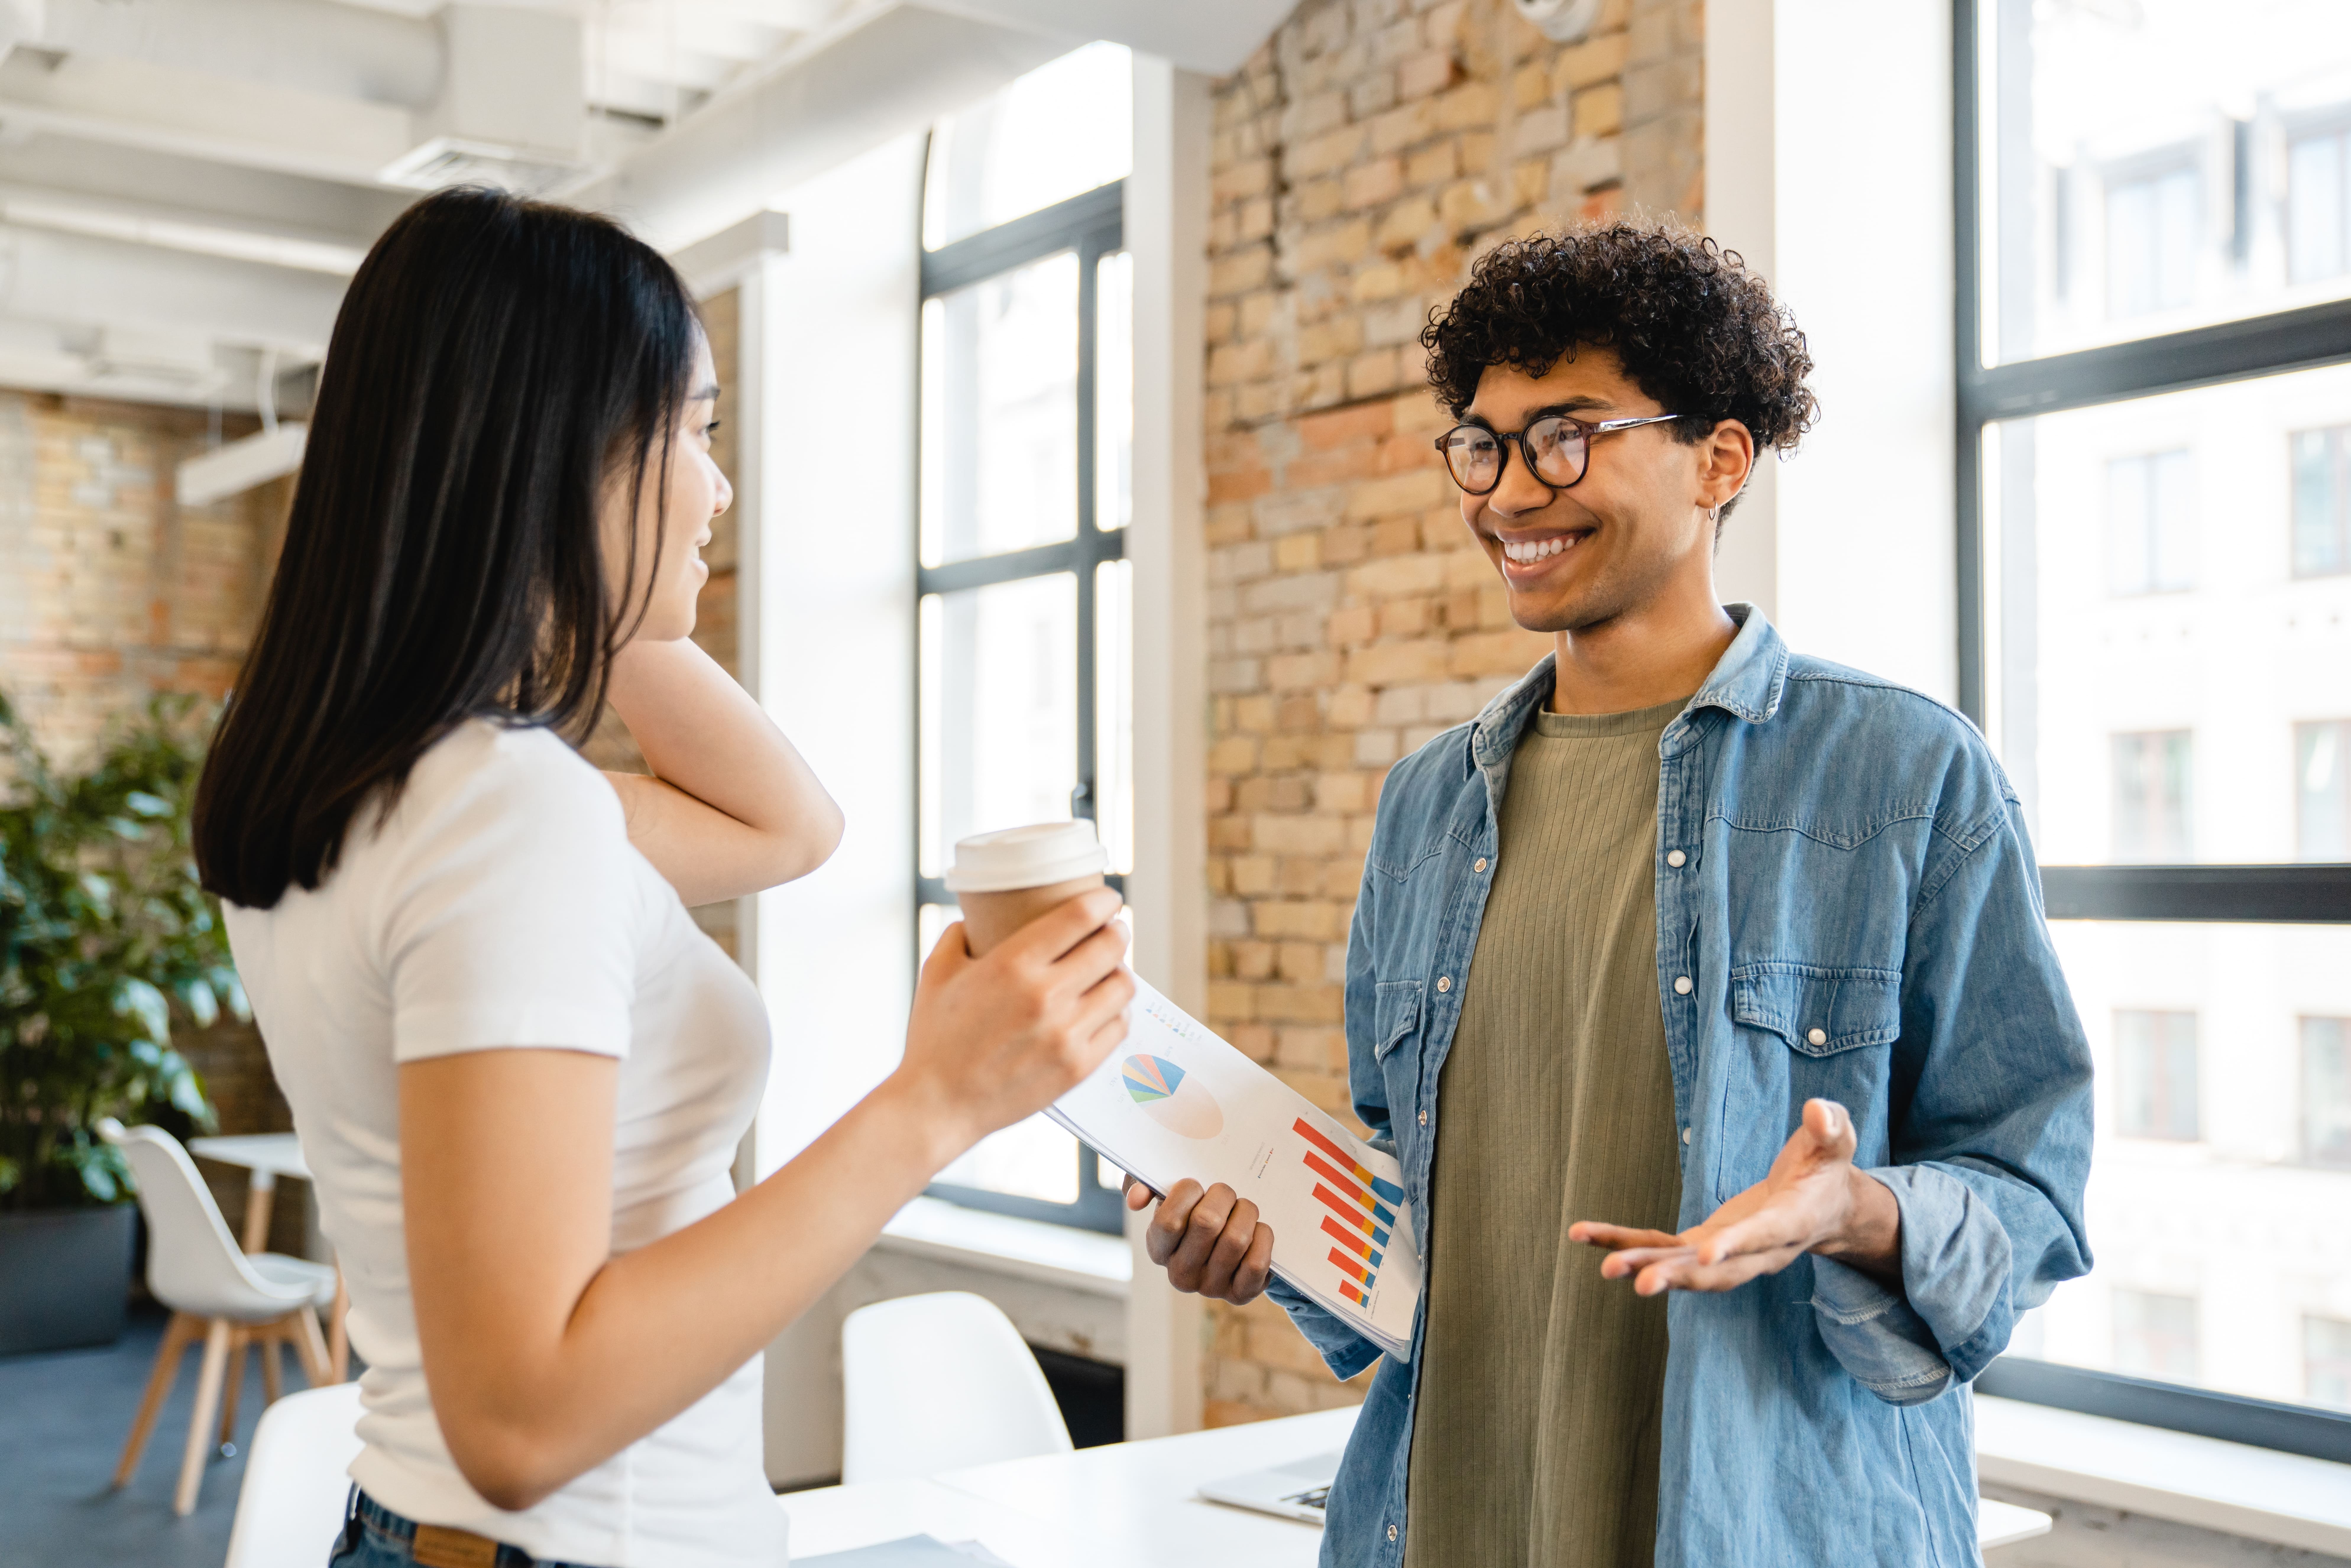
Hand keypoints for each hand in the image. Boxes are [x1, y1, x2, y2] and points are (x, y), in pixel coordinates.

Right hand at [892, 889, 1133, 1158]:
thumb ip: (957, 937)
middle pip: (1110, 947)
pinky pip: (1119, 1028)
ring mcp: (1066, 1034)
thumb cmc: (934, 1039)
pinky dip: (1117, 1013)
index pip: (1080, 916)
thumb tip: (973, 918)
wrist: (937, 1105)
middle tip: (1113, 930)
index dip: (1103, 902)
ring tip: (1110, 971)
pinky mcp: (1077, 1067)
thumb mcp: (936, 974)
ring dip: (1120, 973)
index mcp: (1012, 965)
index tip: (1107, 899)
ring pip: (1122, 988)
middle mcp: (1045, 996)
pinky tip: (1105, 1009)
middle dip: (1117, 932)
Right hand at [1126, 1176, 1273, 1303]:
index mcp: (1158, 1249)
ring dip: (1246, 1212)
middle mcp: (1180, 1274)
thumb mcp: (1166, 1194)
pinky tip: (1256, 1230)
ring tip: (1242, 1209)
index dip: (1187, 1192)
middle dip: (1222, 1195)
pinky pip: (1256, 1262)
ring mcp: (1210, 1288)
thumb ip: (1144, 1185)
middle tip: (1225, 1193)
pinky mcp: (1240, 1294)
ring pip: (1236, 1238)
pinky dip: (1262, 1237)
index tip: (1196, 1185)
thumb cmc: (1193, 1210)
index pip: (1168, 1220)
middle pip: (1207, 1222)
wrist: (1228, 1239)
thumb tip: (1136, 1198)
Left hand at [1567, 1098, 1900, 1295]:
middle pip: (1717, 1272)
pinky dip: (1625, 1243)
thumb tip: (1817, 1112)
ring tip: (1606, 1267)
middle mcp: (1756, 1250)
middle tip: (1640, 1283)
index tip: (1705, 1254)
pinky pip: (1661, 1247)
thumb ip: (1830, 1127)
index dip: (1735, 1245)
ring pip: (1683, 1266)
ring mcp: (1726, 1252)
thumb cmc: (1825, 1167)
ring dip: (1645, 1267)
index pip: (1762, 1237)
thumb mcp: (1837, 1142)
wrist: (1821, 1206)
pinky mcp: (1702, 1244)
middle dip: (1679, 1276)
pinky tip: (1584, 1234)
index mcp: (1791, 1222)